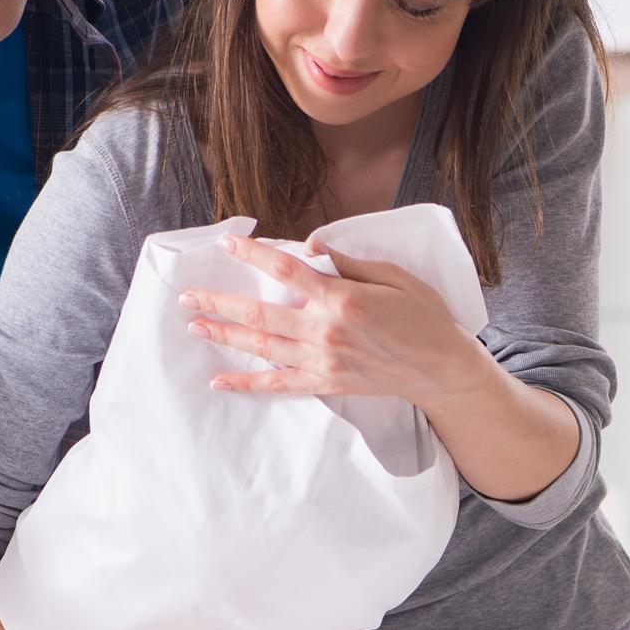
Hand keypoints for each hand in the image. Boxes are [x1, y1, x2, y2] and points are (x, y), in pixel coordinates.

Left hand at [179, 234, 488, 410]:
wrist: (441, 368)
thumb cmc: (423, 316)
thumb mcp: (393, 276)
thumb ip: (348, 262)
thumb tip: (309, 246)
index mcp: (342, 298)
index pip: (285, 270)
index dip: (253, 254)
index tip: (228, 244)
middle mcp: (325, 331)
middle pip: (259, 313)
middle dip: (220, 302)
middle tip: (188, 295)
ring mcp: (323, 361)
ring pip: (261, 346)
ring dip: (225, 335)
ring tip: (195, 324)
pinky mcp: (325, 383)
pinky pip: (278, 384)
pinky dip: (247, 382)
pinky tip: (220, 379)